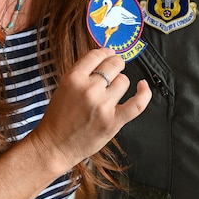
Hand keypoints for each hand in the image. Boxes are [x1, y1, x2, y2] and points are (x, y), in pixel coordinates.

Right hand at [29, 48, 150, 172]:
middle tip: (114, 69)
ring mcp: (102, 105)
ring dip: (120, 83)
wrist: (54, 145)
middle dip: (115, 64)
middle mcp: (89, 89)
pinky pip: (137, 103)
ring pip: (124, 81)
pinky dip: (144, 93)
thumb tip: (106, 57)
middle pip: (113, 65)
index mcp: (73, 78)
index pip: (97, 55)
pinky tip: (143, 86)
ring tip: (112, 91)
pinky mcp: (113, 121)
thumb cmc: (58, 118)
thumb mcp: (64, 87)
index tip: (109, 54)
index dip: (106, 52)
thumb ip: (83, 73)